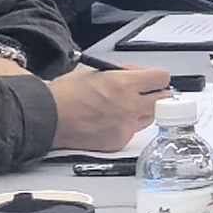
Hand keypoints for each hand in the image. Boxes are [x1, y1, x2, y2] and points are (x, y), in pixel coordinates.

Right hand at [49, 63, 168, 151]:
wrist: (49, 118)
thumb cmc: (67, 94)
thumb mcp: (98, 71)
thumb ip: (124, 72)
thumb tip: (142, 73)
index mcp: (124, 85)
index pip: (162, 79)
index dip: (158, 77)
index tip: (155, 79)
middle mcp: (129, 107)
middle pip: (163, 99)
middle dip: (156, 93)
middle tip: (147, 92)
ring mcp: (126, 126)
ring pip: (151, 116)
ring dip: (144, 110)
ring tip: (126, 106)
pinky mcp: (120, 141)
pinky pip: (134, 130)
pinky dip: (128, 125)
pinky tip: (113, 120)